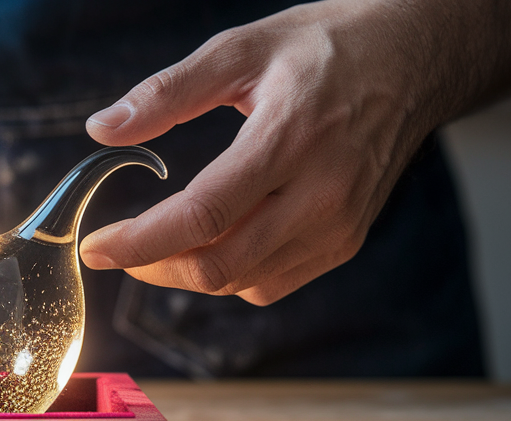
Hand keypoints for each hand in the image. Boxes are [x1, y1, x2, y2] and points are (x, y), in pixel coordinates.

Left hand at [79, 0, 510, 304]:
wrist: (414, 59)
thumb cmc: (327, 46)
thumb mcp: (241, 48)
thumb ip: (168, 92)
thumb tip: (103, 128)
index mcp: (289, 139)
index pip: (203, 214)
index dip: (141, 241)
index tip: (96, 248)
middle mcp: (322, 193)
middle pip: (221, 264)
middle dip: (155, 268)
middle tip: (119, 251)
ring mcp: (340, 225)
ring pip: (245, 282)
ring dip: (189, 274)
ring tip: (156, 246)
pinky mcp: (347, 241)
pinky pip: (274, 283)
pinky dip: (231, 276)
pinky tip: (211, 244)